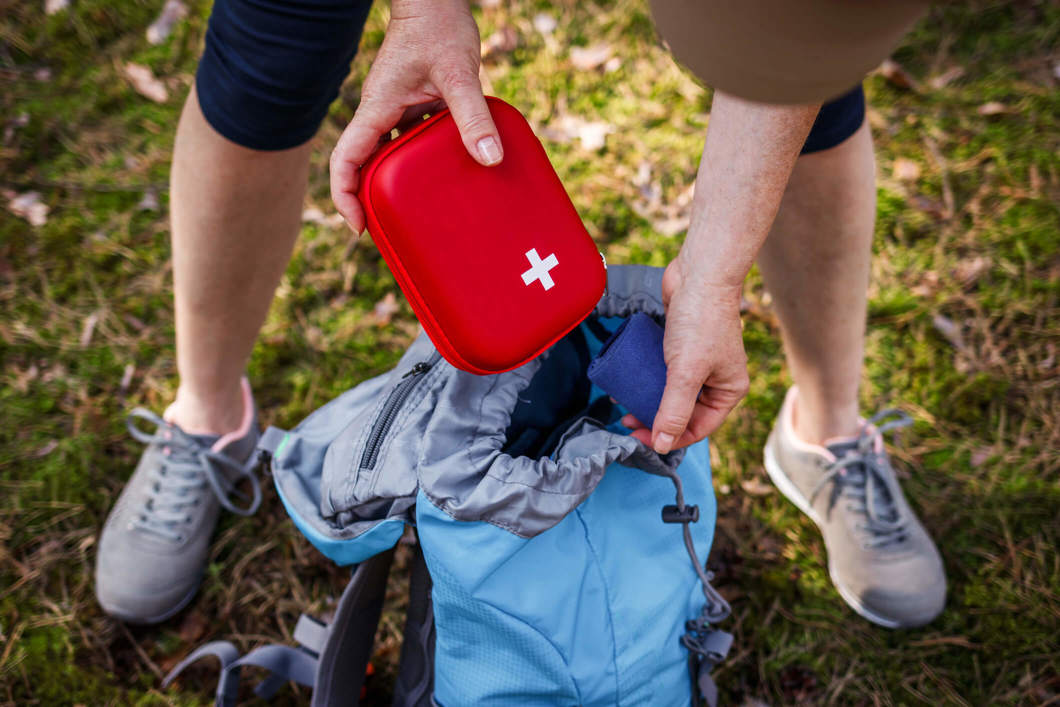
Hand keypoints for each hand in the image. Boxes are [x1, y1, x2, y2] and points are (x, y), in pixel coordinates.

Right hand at [330, 0, 500, 231]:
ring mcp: (396, 107)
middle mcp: (380, 112)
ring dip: (398, 182)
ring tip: (420, 211)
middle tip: (394, 230)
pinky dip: (421, 160)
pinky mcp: (414, 102)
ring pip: (387, 153)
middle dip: (371, 199)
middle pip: (363, 165)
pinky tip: (447, 173)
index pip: (346, 160)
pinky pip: (410, 139)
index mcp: (376, 108)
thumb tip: (490, 159)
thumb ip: (472, 116)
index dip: (345, 197)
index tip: (360, 226)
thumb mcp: (458, 74)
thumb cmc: (439, 25)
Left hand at [624, 255, 749, 453]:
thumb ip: (674, 409)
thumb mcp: (686, 372)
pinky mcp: (681, 348)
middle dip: (655, 419)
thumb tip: (663, 445)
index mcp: (728, 391)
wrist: (699, 273)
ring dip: (647, 400)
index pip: (698, 427)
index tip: (639, 438)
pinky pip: (663, 372)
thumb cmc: (700, 321)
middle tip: (627, 421)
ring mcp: (698, 364)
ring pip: (670, 393)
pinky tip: (627, 381)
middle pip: (683, 413)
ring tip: (623, 403)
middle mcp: (716, 380)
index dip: (668, 437)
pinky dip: (646, 379)